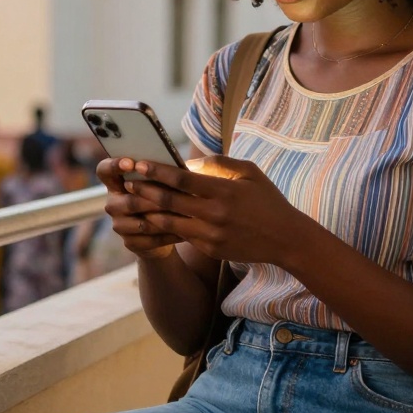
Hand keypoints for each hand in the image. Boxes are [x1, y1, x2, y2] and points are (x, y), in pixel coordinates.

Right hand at [95, 157, 181, 259]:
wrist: (162, 231)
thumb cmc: (164, 196)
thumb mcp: (162, 182)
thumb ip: (163, 173)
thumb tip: (178, 168)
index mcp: (116, 183)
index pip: (104, 170)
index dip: (114, 166)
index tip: (132, 163)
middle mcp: (113, 203)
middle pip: (129, 202)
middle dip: (153, 199)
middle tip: (174, 198)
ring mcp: (119, 225)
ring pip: (142, 223)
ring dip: (164, 219)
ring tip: (185, 215)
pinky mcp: (130, 242)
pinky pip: (150, 240)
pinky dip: (168, 236)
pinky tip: (184, 232)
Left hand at [124, 156, 306, 265]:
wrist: (286, 239)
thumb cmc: (267, 200)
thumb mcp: (249, 172)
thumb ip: (219, 163)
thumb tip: (188, 162)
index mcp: (223, 190)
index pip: (181, 179)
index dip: (156, 171)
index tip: (138, 164)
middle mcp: (214, 213)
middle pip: (170, 200)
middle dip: (144, 190)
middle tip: (126, 182)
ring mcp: (211, 234)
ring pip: (169, 222)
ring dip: (148, 211)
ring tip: (132, 202)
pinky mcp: (210, 249)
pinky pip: (180, 236)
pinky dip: (163, 228)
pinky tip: (150, 220)